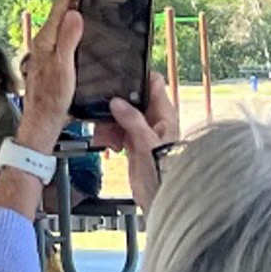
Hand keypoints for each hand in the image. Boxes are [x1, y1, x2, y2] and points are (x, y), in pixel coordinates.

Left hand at [16, 0, 81, 140]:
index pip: (59, 7)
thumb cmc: (52, 98)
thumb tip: (74, 13)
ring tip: (93, 13)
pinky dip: (76, 35)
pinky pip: (65, 42)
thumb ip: (68, 39)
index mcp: (46, 40)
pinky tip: (86, 40)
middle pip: (62, 16)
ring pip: (64, 29)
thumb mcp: (64, 67)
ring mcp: (48, 53)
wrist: (44, 121)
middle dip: (77, 5)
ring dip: (76, 20)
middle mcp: (44, 43)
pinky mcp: (53, 63)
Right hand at [106, 73, 180, 211]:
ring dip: (108, 121)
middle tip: (103, 110)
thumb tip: (117, 101)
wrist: (161, 198)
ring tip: (104, 134)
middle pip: (131, 99)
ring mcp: (142, 132)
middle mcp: (153, 120)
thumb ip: (132, 120)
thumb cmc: (167, 172)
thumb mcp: (147, 142)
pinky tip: (107, 143)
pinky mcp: (132, 144)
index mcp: (164, 114)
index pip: (153, 83)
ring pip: (120, 115)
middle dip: (115, 103)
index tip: (119, 73)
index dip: (138, 75)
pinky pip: (115, 131)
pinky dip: (108, 134)